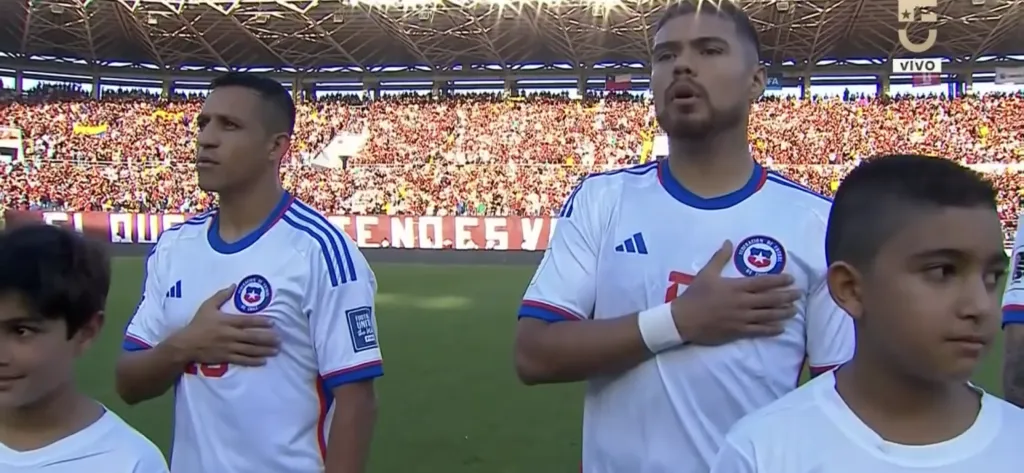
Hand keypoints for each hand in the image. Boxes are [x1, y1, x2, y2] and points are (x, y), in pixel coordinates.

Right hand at [171, 285, 280, 365]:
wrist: (185, 344)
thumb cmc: (198, 324)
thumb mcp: (207, 306)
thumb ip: (221, 296)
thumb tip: (234, 285)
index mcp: (227, 321)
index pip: (247, 321)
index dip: (261, 321)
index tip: (272, 323)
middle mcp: (230, 335)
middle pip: (252, 336)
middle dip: (267, 338)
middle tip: (279, 339)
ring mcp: (229, 347)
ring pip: (250, 349)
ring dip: (264, 350)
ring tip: (276, 350)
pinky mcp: (226, 358)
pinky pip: (242, 360)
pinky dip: (254, 361)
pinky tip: (263, 361)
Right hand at [672, 240, 799, 344]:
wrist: (683, 320)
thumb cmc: (695, 295)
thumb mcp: (706, 274)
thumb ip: (720, 258)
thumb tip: (728, 242)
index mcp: (736, 287)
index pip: (763, 282)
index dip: (779, 280)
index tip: (791, 279)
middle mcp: (742, 302)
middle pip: (770, 299)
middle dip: (787, 296)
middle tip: (799, 294)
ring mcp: (741, 318)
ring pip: (768, 315)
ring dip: (783, 312)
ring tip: (794, 310)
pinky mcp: (738, 331)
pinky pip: (758, 331)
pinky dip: (771, 329)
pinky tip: (780, 328)